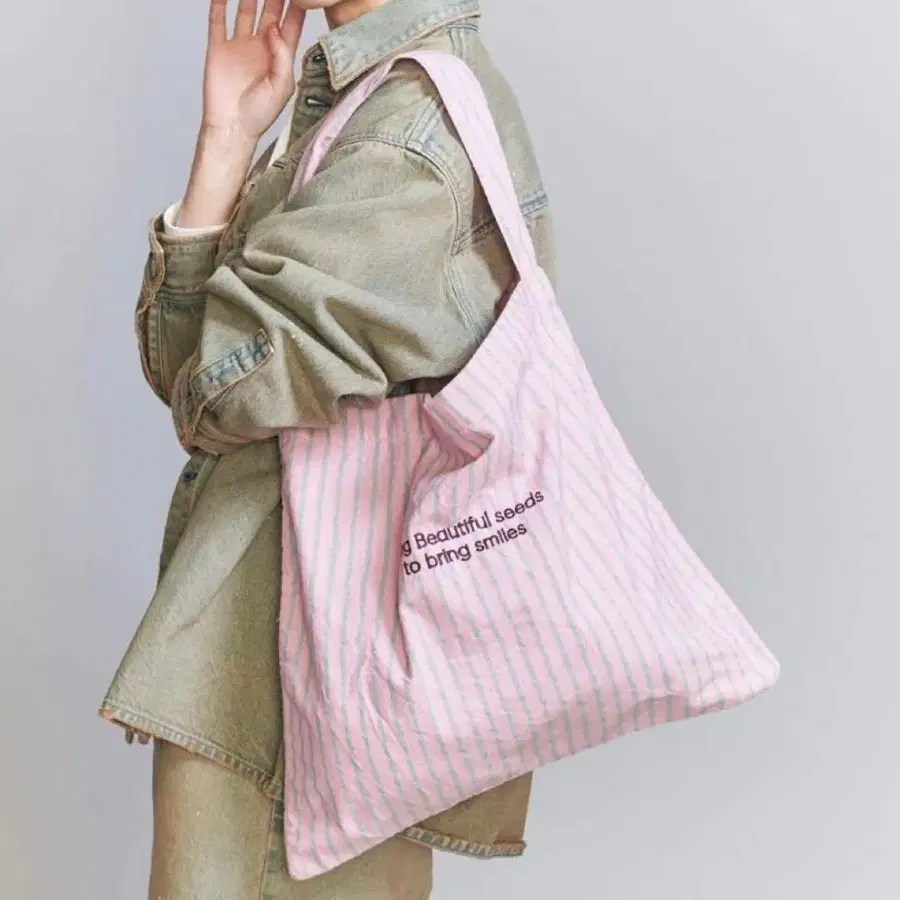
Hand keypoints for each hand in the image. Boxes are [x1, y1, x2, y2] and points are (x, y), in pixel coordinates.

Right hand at [175, 0, 304, 228]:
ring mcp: (239, 45)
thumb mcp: (282, 86)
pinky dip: (218, 3)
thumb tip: (274, 27)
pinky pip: (217, 20)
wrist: (232, 128)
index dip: (296, 4)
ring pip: (244, 9)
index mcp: (280, 55)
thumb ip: (283, 55)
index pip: (291, 22)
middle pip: (269, 10)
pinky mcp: (218, 48)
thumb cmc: (260, 113)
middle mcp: (261, 46)